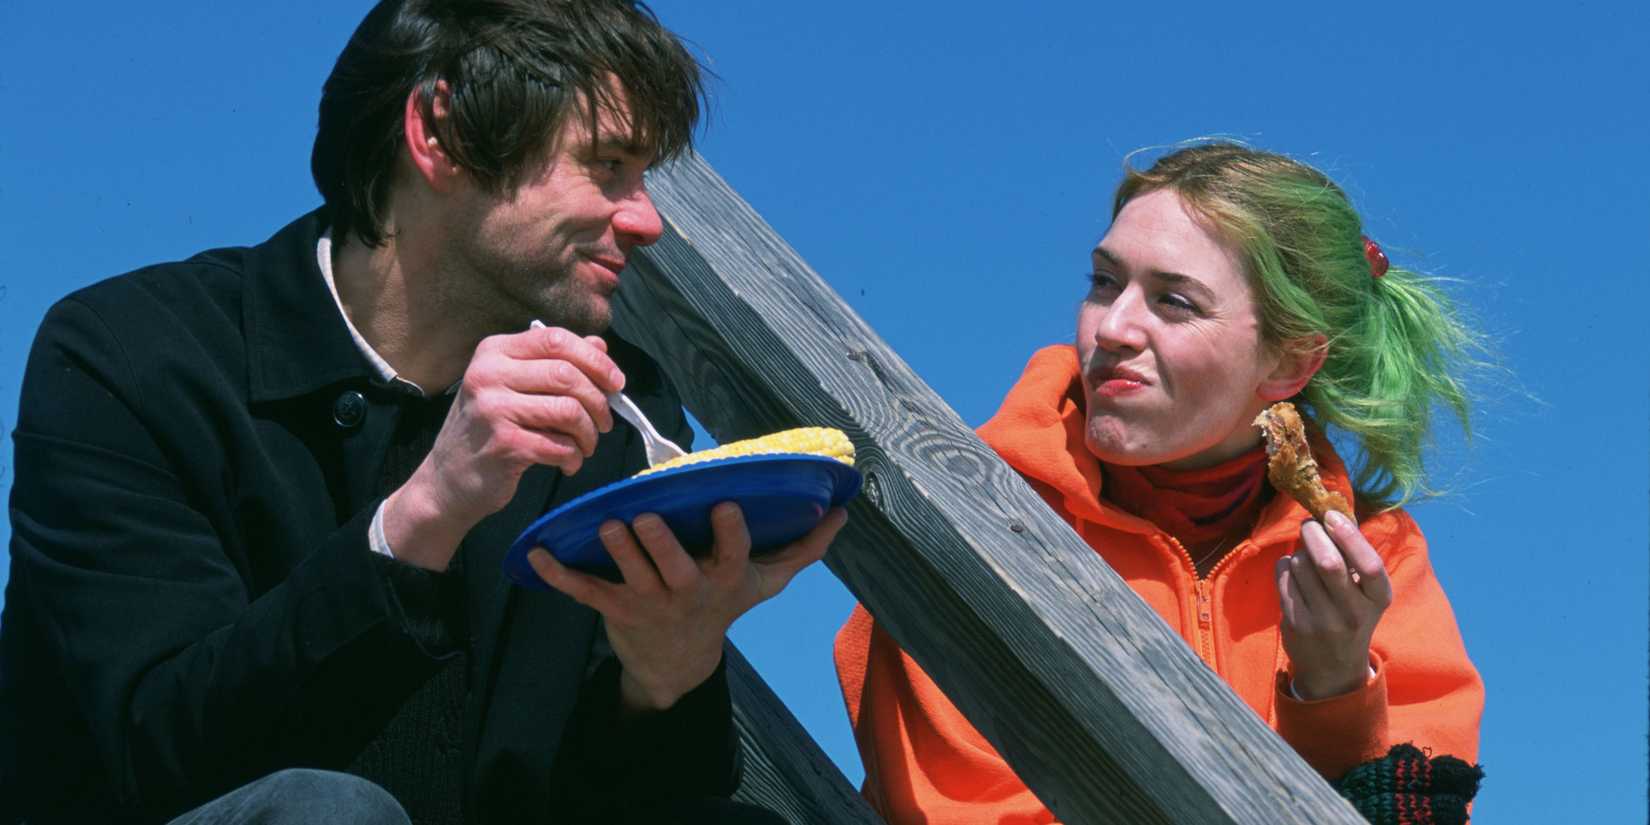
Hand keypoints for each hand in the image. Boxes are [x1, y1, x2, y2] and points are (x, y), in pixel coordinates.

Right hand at [385, 325, 622, 569]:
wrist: (447, 480)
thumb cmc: (487, 429)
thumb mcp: (513, 386)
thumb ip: (554, 363)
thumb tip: (599, 345)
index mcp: (494, 351)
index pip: (556, 339)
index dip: (595, 359)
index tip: (616, 382)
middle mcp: (488, 374)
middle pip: (567, 375)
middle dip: (598, 401)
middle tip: (604, 423)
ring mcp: (493, 410)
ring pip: (569, 411)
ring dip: (589, 434)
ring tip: (585, 446)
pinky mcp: (504, 445)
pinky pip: (560, 446)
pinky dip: (574, 457)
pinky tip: (568, 464)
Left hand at [528, 502, 847, 710]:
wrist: (678, 663)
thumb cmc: (724, 604)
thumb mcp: (766, 582)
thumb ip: (803, 547)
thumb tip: (843, 511)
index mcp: (724, 580)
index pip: (732, 557)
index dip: (729, 535)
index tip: (726, 506)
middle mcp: (687, 592)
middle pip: (676, 568)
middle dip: (660, 545)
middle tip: (646, 516)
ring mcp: (648, 602)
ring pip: (631, 576)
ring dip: (616, 552)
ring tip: (605, 524)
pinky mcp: (613, 609)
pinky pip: (583, 592)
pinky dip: (557, 575)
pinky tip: (535, 555)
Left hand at [1275, 509, 1392, 699]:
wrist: (1333, 667)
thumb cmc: (1351, 614)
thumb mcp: (1366, 594)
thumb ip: (1355, 558)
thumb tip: (1332, 512)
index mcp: (1378, 600)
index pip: (1369, 566)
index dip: (1349, 536)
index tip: (1331, 516)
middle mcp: (1354, 613)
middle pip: (1328, 563)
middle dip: (1314, 535)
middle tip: (1309, 525)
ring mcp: (1323, 621)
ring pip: (1301, 566)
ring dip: (1299, 552)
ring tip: (1306, 558)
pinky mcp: (1296, 624)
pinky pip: (1283, 577)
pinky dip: (1285, 565)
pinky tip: (1293, 572)